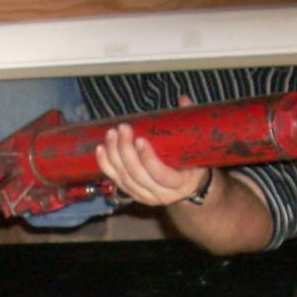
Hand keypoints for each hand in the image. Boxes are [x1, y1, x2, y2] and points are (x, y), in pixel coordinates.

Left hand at [93, 94, 209, 206]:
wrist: (188, 186)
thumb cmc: (193, 162)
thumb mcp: (195, 146)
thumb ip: (189, 122)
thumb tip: (183, 99)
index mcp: (181, 184)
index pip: (161, 175)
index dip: (149, 159)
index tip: (140, 140)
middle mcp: (162, 195)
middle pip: (138, 175)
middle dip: (126, 152)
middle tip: (122, 129)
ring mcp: (146, 197)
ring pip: (125, 178)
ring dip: (114, 156)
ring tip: (111, 134)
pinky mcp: (133, 194)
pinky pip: (116, 181)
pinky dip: (106, 165)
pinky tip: (101, 149)